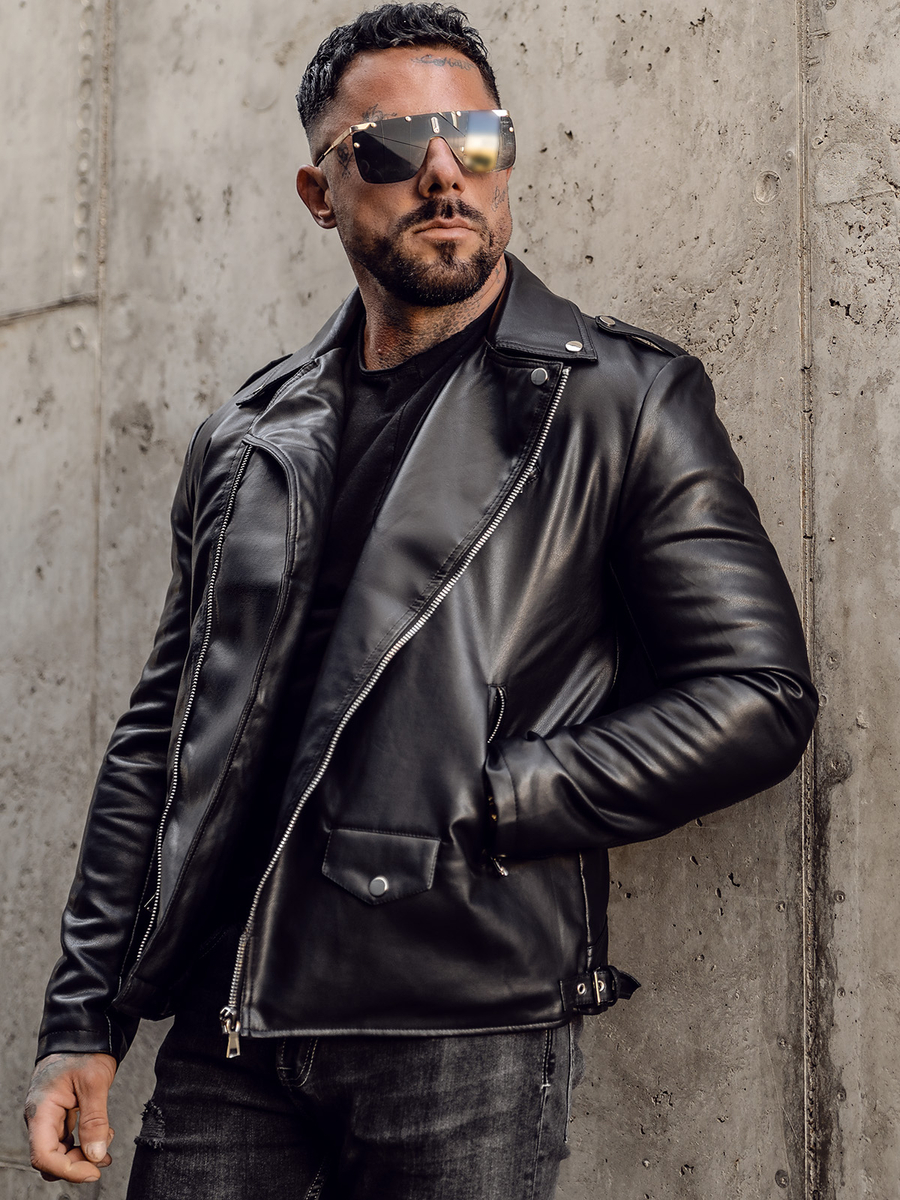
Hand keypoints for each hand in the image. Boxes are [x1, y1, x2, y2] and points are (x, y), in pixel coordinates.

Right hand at [25, 1052, 116, 1182]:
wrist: (82, 1031)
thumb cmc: (85, 1051)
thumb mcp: (94, 1083)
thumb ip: (95, 1121)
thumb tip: (96, 1155)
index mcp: (41, 1110)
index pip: (44, 1156)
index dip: (68, 1170)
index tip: (93, 1171)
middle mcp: (40, 1117)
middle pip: (50, 1158)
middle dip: (77, 1163)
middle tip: (103, 1157)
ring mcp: (49, 1116)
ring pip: (59, 1151)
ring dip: (82, 1154)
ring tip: (107, 1144)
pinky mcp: (59, 1114)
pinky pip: (67, 1138)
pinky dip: (84, 1142)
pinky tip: (103, 1136)